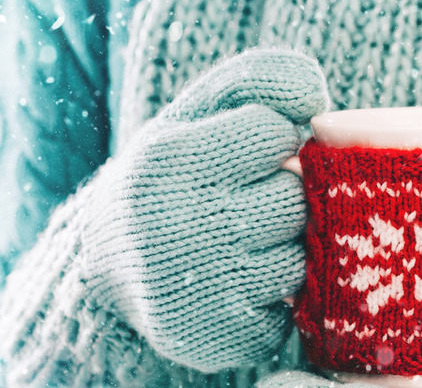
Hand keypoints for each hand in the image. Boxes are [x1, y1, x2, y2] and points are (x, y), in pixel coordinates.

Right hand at [77, 48, 327, 371]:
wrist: (103, 272)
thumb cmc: (171, 177)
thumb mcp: (196, 114)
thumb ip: (257, 81)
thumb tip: (318, 98)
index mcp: (168, 161)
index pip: (276, 131)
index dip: (271, 140)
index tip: (245, 153)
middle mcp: (178, 227)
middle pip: (294, 199)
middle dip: (280, 196)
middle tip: (242, 203)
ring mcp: (200, 290)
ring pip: (301, 258)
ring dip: (283, 248)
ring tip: (242, 243)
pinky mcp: (221, 340)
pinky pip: (292, 313)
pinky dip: (274, 299)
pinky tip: (238, 284)